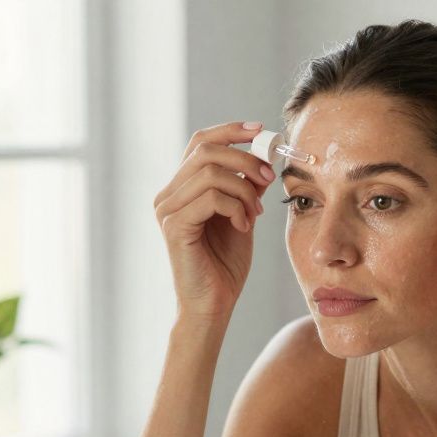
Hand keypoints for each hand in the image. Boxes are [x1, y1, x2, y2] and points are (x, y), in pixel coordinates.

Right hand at [153, 121, 274, 319]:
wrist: (214, 305)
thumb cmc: (225, 265)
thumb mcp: (242, 215)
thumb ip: (247, 187)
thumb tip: (264, 156)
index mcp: (181, 189)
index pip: (200, 143)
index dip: (230, 131)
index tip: (260, 131)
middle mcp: (168, 195)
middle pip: (206, 150)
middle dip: (246, 160)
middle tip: (269, 179)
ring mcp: (167, 210)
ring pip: (211, 173)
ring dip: (244, 189)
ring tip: (254, 214)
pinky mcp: (174, 226)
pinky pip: (211, 197)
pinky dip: (236, 207)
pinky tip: (243, 226)